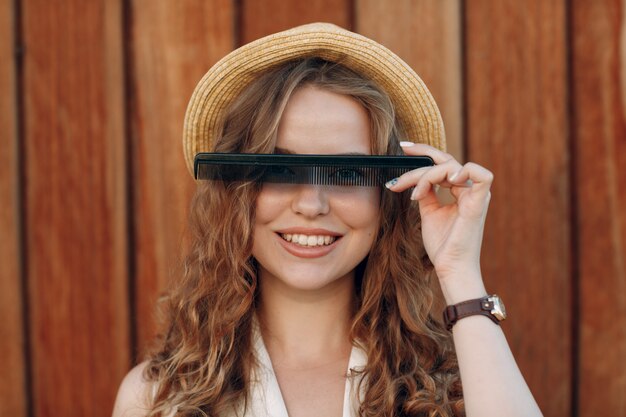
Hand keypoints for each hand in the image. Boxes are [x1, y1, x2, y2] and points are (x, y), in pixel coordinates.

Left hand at [385, 142, 492, 296]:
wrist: (450, 267)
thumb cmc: (443, 245)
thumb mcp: (429, 212)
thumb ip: (427, 192)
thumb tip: (417, 178)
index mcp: (462, 191)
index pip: (444, 164)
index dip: (425, 153)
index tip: (404, 149)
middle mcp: (470, 190)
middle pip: (445, 161)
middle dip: (423, 152)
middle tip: (403, 150)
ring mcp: (476, 194)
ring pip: (450, 167)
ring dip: (426, 176)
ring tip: (414, 195)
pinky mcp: (479, 201)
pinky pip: (480, 174)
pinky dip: (461, 172)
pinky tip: (445, 182)